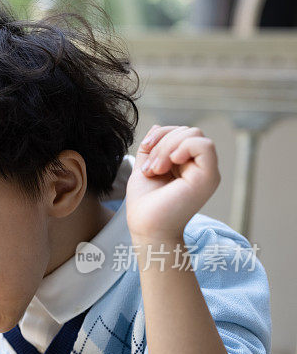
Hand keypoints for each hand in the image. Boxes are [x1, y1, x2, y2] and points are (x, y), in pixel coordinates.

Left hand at [126, 125, 219, 241]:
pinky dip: (183, 147)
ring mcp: (206, 172)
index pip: (180, 132)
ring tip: (156, 170)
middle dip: (162, 141)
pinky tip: (171, 163)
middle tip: (150, 168)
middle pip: (188, 130)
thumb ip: (152, 148)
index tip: (144, 149)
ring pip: (194, 134)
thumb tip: (157, 127)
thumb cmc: (145, 204)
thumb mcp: (145, 167)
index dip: (160, 134)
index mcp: (187, 164)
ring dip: (167, 146)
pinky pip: (204, 145)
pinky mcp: (208, 178)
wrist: (146, 227)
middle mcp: (200, 166)